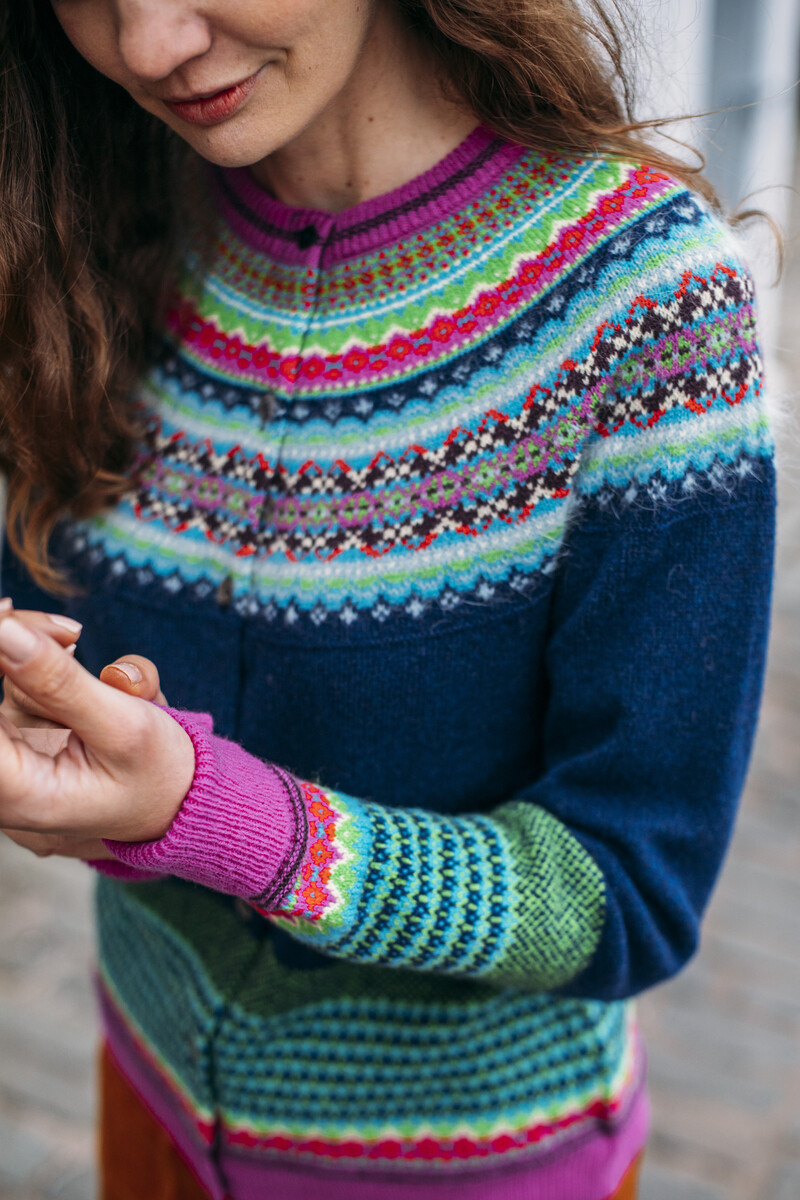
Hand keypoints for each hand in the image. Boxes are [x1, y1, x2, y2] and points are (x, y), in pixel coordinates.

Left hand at [0, 616, 193, 854]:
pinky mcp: (18, 726)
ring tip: (107, 670)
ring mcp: (10, 747)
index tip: (8, 616)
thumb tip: (5, 632)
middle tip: (71, 631)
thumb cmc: (158, 777)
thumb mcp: (124, 727)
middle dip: (23, 642)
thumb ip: (61, 682)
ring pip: (6, 669)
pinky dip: (51, 658)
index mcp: (17, 791)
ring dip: (47, 649)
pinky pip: (20, 673)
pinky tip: (88, 670)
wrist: (178, 795)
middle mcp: (3, 773)